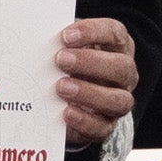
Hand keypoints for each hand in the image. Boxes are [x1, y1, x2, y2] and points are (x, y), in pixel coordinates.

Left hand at [54, 18, 137, 145]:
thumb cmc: (68, 63)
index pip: (114, 33)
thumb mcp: (66, 48)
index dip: (92, 32)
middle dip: (90, 63)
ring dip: (90, 93)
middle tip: (61, 60)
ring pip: (118, 99)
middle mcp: (124, 74)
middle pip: (120, 67)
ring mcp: (119, 101)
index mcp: (117, 46)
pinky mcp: (107, 125)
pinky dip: (85, 121)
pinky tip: (66, 112)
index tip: (66, 36)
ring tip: (61, 87)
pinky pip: (103, 127)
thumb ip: (59, 42)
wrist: (68, 97)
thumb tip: (37, 37)